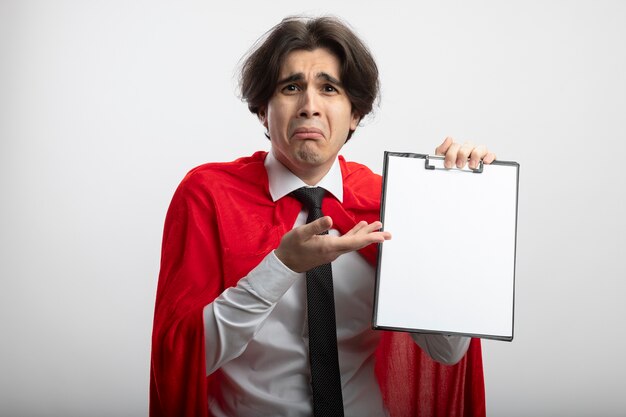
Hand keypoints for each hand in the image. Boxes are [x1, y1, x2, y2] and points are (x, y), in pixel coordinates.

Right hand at [275, 217, 391, 272]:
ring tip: (377, 227)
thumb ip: (316, 226)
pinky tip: (358, 229)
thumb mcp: (301, 233)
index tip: (381, 236)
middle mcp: (334, 251)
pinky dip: (355, 235)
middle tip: (387, 233)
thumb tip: (329, 220)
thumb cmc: (291, 248)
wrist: (285, 263)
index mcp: (329, 246)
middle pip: (358, 243)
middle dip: (373, 237)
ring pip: (353, 242)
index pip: (353, 242)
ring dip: (366, 235)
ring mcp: (332, 252)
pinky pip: (347, 242)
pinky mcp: (329, 250)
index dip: (369, 238)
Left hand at [434, 137, 495, 169]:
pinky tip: (485, 162)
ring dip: (475, 155)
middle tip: (459, 165)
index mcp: (458, 150)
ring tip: (471, 165)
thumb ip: (442, 150)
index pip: (455, 145)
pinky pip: (491, 155)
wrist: (455, 184)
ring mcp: (479, 155)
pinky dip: (489, 157)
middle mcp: (469, 150)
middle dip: (462, 154)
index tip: (448, 164)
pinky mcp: (487, 160)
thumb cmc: (451, 170)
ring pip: (481, 148)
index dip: (451, 154)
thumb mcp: (442, 161)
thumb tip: (449, 139)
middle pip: (468, 145)